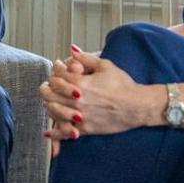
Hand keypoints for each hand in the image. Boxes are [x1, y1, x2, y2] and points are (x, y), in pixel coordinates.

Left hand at [40, 45, 161, 147]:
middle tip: (49, 85)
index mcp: (81, 83)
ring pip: (53, 111)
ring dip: (49, 104)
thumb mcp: (106, 66)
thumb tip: (72, 50)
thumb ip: (86, 58)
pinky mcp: (85, 128)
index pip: (56, 76)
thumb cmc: (123, 86)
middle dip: (47, 87)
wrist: (137, 106)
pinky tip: (47, 131)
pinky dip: (54, 133)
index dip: (55, 70)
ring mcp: (80, 115)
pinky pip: (64, 132)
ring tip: (50, 101)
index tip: (58, 68)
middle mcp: (77, 100)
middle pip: (49, 93)